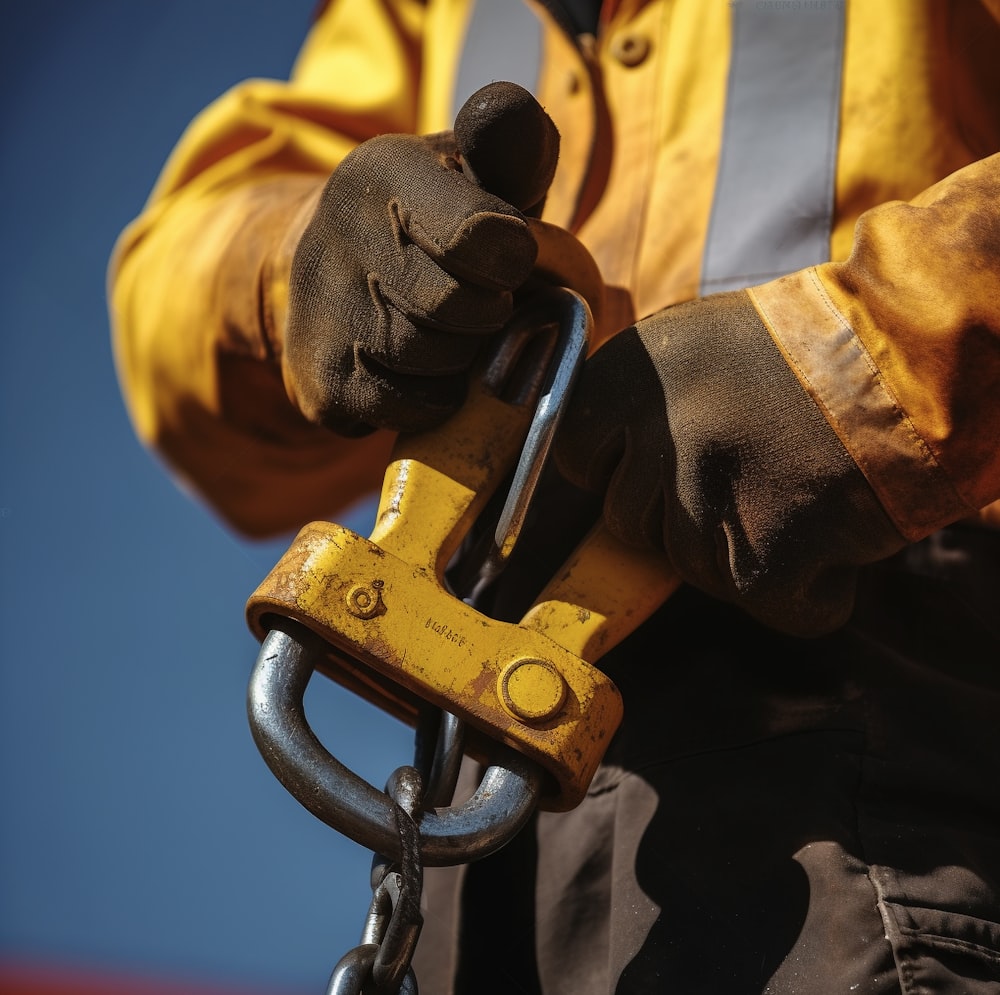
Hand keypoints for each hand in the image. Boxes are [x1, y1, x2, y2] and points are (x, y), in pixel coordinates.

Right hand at [284, 82, 559, 435]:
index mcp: (384, 170)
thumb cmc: (434, 226)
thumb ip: (510, 146)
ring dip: (461, 356)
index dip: (512, 258)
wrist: (336, 278)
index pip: (479, 235)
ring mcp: (320, 312)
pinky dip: (434, 397)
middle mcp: (337, 233)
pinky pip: (409, 407)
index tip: (505, 255)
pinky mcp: (319, 383)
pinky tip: (422, 370)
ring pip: (432, 360)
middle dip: (486, 312)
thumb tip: (505, 113)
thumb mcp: (473, 173)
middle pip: (458, 307)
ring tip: (448, 331)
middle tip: (478, 300)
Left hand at [554, 291, 905, 634]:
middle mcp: (656, 434)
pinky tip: (830, 531)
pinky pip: (765, 605)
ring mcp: (707, 498)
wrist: (913, 353)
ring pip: (691, 569)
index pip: (574, 456)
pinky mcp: (764, 558)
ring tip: (796, 489)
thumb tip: (600, 465)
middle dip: (679, 514)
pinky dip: (806, 589)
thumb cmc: (805, 351)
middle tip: (746, 473)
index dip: (621, 471)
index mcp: (628, 375)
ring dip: (742, 549)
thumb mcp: (692, 344)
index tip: (664, 464)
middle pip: (628, 522)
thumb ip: (634, 403)